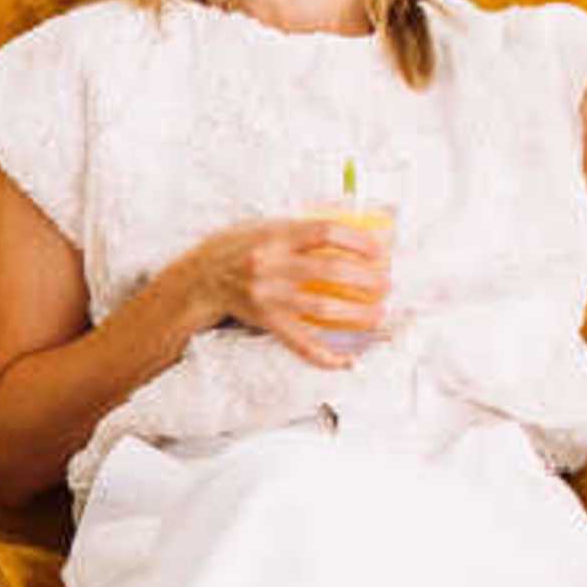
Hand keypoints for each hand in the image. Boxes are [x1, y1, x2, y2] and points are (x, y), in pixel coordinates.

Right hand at [177, 217, 387, 370]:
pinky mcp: (265, 320)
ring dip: (356, 313)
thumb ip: (302, 230)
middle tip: (385, 283)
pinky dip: (323, 355)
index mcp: (276, 237)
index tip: (379, 250)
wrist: (200, 279)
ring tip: (377, 314)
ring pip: (322, 306)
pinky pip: (298, 342)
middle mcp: (271, 265)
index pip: (325, 232)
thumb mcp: (266, 227)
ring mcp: (268, 295)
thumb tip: (350, 231)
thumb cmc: (238, 249)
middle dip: (365, 278)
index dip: (357, 241)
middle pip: (330, 270)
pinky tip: (344, 360)